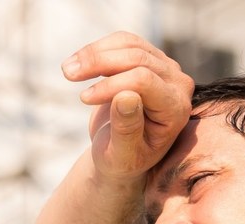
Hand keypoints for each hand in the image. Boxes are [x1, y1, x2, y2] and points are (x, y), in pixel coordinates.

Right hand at [61, 32, 194, 179]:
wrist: (121, 155)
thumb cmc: (122, 160)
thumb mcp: (121, 155)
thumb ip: (126, 129)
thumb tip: (125, 96)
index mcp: (175, 110)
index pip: (144, 81)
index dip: (111, 85)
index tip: (83, 98)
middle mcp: (177, 84)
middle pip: (138, 58)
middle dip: (99, 62)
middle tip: (67, 74)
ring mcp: (165, 69)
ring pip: (129, 45)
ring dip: (95, 52)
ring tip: (67, 69)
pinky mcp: (149, 59)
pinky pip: (123, 42)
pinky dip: (98, 49)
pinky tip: (78, 63)